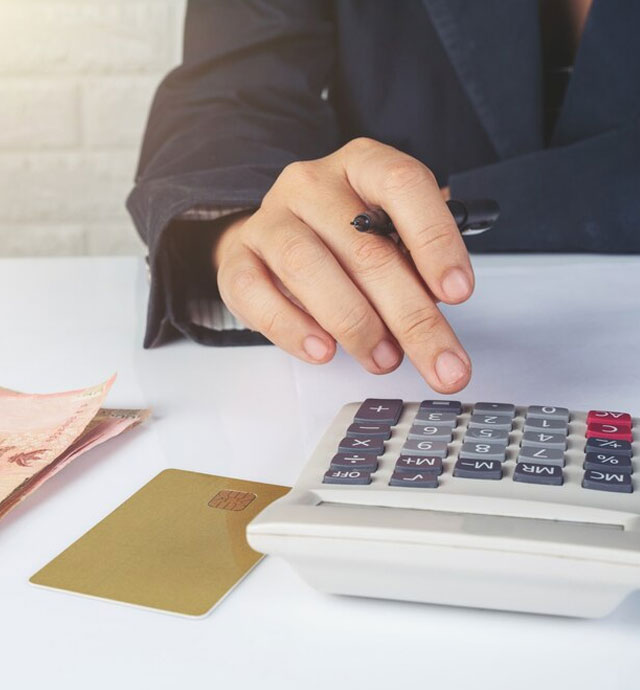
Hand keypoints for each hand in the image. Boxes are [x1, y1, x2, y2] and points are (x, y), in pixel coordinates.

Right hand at [213, 138, 473, 392]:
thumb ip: (416, 260)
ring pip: (308, 267)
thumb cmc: (343, 238)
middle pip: (364, 246)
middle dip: (412, 316)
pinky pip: (255, 294)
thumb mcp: (389, 234)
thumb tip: (442, 300)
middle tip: (441, 363)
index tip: (458, 292)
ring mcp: (269, 221)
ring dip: (355, 324)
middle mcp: (311, 185)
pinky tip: (324, 351)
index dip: (435, 239)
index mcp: (360, 165)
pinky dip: (292, 328)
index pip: (402, 184)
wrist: (275, 240)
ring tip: (384, 358)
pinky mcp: (238, 260)